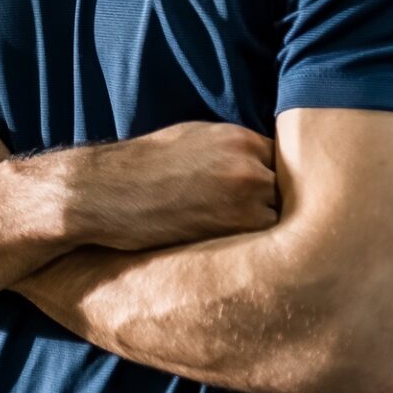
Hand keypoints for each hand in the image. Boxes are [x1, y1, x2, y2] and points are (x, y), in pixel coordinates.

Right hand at [65, 121, 277, 251]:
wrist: (106, 191)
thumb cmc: (142, 168)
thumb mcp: (191, 140)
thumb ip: (231, 151)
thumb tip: (257, 166)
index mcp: (239, 138)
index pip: (282, 165)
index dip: (272, 186)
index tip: (259, 203)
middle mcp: (250, 163)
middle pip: (286, 193)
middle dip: (272, 209)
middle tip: (248, 228)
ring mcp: (247, 194)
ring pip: (280, 221)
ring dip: (266, 234)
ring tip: (239, 243)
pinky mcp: (237, 226)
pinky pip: (265, 243)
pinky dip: (254, 252)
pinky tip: (231, 253)